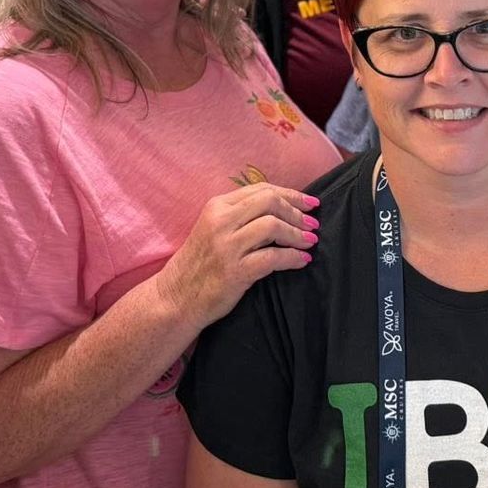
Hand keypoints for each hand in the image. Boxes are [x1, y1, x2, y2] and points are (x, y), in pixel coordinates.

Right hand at [155, 183, 318, 326]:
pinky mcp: (234, 271)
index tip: (310, 202)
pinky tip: (302, 260)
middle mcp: (221, 221)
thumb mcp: (214, 229)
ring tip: (310, 241)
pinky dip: (292, 257)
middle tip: (312, 223)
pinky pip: (273, 258)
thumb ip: (241, 216)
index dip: (290, 193)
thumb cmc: (199, 264)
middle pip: (270, 202)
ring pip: (273, 226)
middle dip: (297, 211)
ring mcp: (227, 246)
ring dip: (298, 234)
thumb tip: (283, 208)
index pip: (261, 189)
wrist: (175, 298)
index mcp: (217, 206)